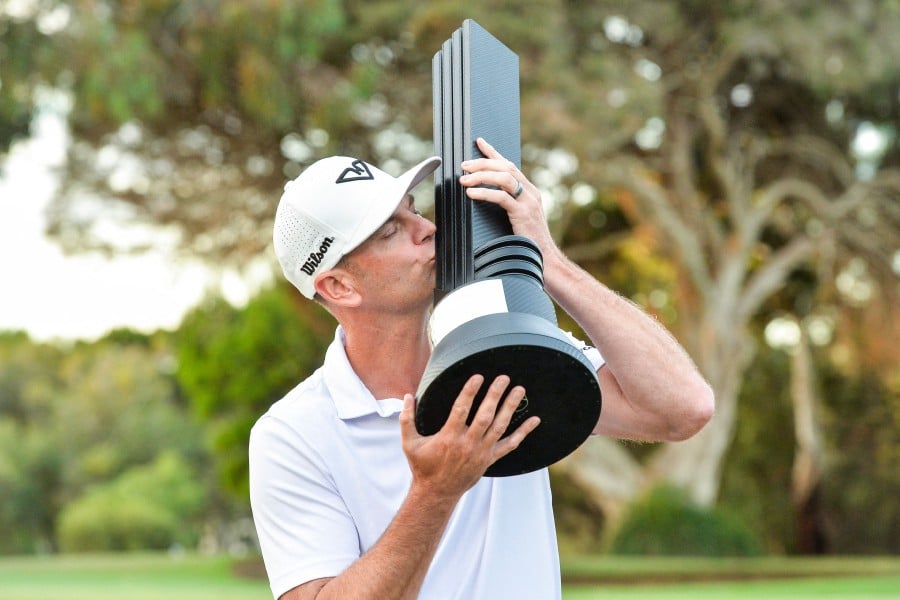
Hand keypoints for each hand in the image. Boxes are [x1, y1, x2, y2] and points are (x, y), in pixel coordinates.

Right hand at [399, 374, 539, 499]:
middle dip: (495, 395)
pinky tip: (535, 420)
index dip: (470, 392)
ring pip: (500, 426)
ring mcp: (481, 452)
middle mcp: (468, 444)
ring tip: (519, 389)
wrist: (437, 492)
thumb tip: (407, 396)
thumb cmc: (422, 465)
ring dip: (510, 407)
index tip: (478, 377)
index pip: (461, 409)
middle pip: (485, 415)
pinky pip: (510, 445)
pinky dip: (524, 433)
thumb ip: (406, 419)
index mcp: (449, 437)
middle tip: (504, 377)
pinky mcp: (490, 459)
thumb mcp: (409, 443)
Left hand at [459, 138, 556, 258]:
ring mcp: (529, 202)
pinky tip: (471, 193)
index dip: (494, 152)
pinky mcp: (523, 213)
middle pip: (505, 167)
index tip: (479, 142)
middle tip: (463, 165)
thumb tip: (486, 198)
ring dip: (481, 175)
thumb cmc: (528, 243)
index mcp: (530, 192)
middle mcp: (531, 192)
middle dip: (483, 162)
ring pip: (504, 177)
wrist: (544, 259)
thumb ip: (508, 207)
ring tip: (463, 179)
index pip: (510, 165)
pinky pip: (501, 196)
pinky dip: (484, 192)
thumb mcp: (518, 220)